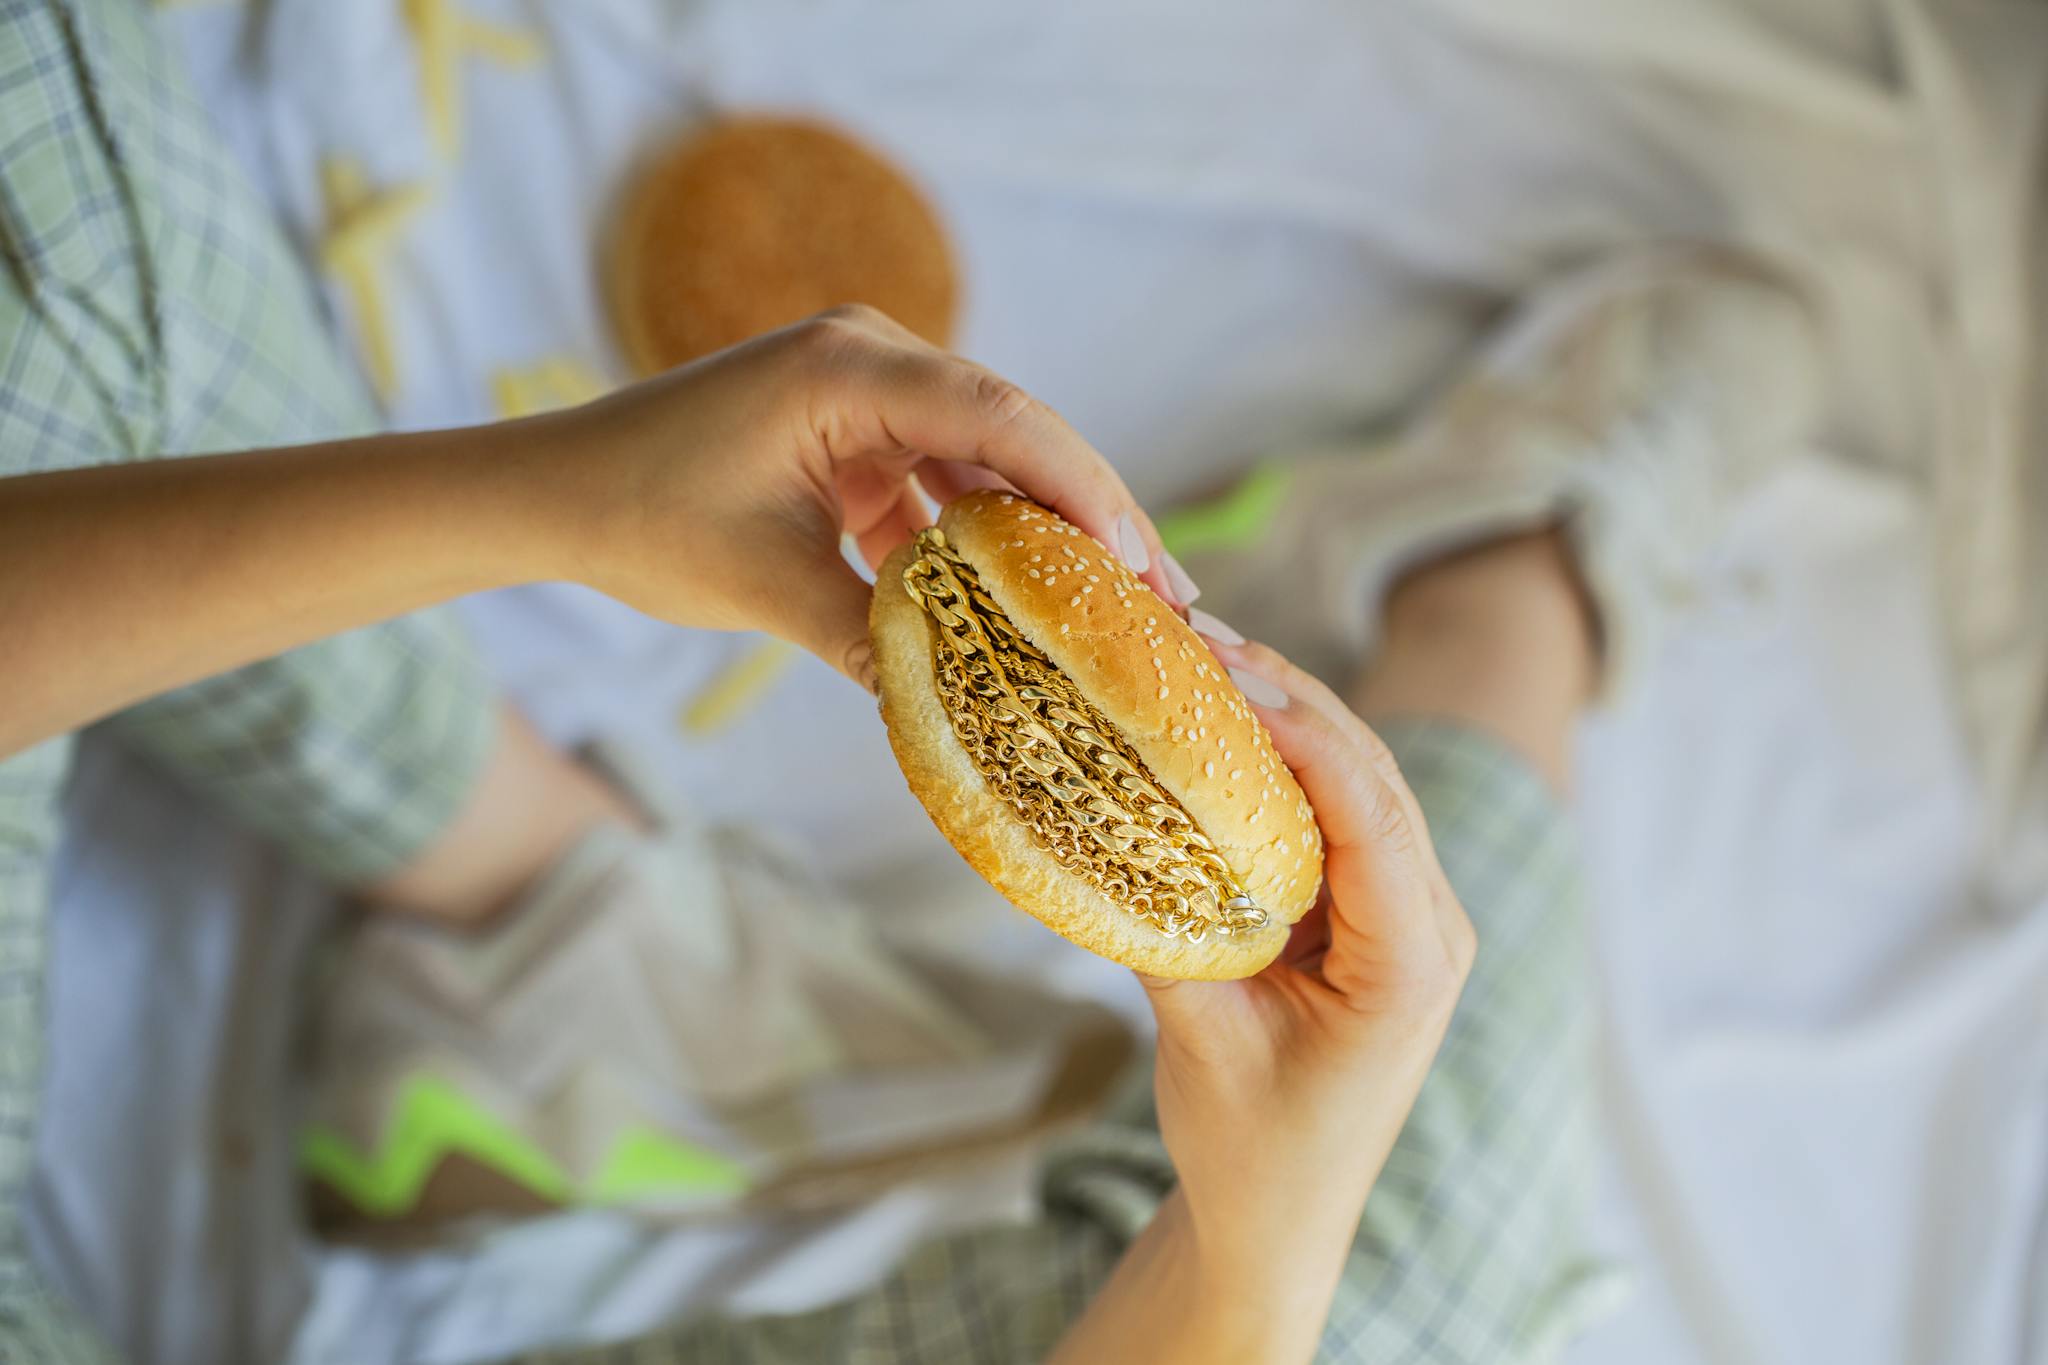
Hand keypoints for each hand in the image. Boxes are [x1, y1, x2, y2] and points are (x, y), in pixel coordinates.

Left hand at [533, 305, 1175, 687]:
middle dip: (1088, 514)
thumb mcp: (765, 588)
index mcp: (847, 370)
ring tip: (1122, 609)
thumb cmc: (642, 519)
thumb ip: (873, 637)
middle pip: (1012, 432)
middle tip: (1165, 598)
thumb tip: (970, 710)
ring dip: (1045, 533)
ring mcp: (867, 394)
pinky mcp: (857, 434)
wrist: (555, 494)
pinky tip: (1033, 605)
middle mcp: (870, 361)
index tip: (1137, 560)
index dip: (1079, 486)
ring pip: (987, 461)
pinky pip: (943, 482)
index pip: (996, 414)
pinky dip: (983, 541)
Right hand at [1142, 642, 1475, 1339]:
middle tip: (1202, 638)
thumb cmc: (1253, 1151)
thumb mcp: (1204, 1041)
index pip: (1371, 819)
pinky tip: (1227, 724)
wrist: (1281, 1221)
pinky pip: (1340, 814)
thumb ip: (1172, 935)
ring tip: (1208, 656)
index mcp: (1411, 966)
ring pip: (1362, 783)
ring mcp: (1411, 917)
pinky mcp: (1375, 914)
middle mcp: (1433, 928)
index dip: (1306, 735)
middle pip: (1375, 778)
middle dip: (1294, 699)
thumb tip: (1112, 825)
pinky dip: (1287, 763)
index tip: (1232, 677)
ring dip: (1292, 717)